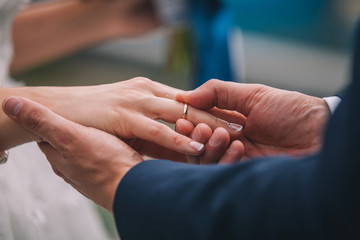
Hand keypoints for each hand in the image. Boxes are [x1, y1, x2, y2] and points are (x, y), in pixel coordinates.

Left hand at [3, 96, 140, 211]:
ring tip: (100, 131)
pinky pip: (104, 160)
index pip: (45, 135)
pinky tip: (117, 148)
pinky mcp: (110, 176)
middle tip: (80, 118)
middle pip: (66, 146)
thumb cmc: (106, 164)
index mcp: (60, 156)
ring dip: (91, 143)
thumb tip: (11, 105)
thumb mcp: (70, 135)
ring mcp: (91, 175)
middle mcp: (72, 168)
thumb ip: (43, 120)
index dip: (49, 120)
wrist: (135, 188)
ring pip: (86, 154)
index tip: (53, 110)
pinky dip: (107, 153)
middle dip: (71, 132)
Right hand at [51, 77, 240, 155]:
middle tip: (243, 126)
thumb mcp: (130, 113)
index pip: (189, 99)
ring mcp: (136, 102)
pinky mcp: (123, 116)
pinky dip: (176, 140)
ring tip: (229, 135)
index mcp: (151, 89)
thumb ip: (153, 121)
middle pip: (191, 104)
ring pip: (179, 114)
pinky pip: (156, 130)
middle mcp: (147, 92)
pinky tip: (194, 148)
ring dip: (204, 125)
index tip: (234, 119)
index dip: (213, 109)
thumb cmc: (96, 112)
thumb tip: (176, 136)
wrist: (58, 106)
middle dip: (218, 115)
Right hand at [177, 79, 330, 157]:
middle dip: (195, 135)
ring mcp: (237, 157)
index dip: (189, 121)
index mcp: (230, 119)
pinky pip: (222, 171)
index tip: (180, 117)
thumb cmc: (291, 111)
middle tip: (198, 129)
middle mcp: (230, 139)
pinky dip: (224, 159)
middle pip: (200, 142)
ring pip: (207, 158)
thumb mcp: (253, 94)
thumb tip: (184, 95)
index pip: (201, 122)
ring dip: (208, 147)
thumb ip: (218, 92)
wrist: (320, 133)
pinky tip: (238, 147)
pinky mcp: (244, 173)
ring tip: (219, 135)